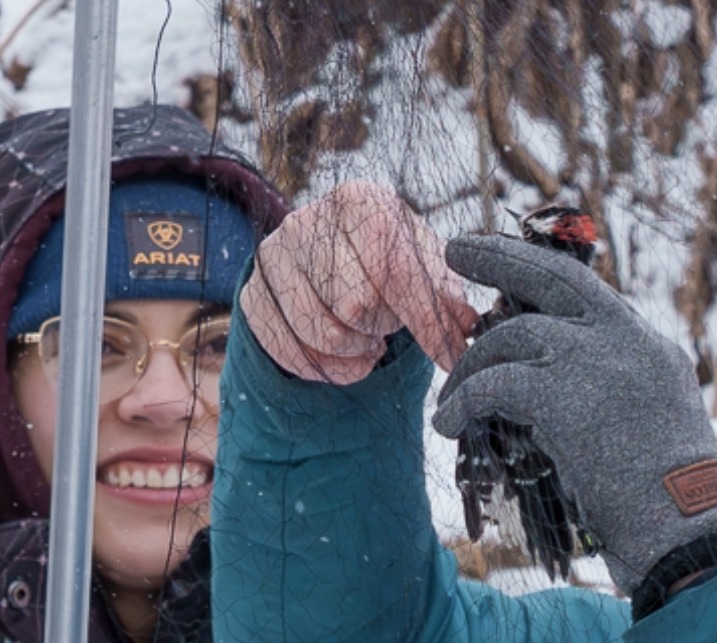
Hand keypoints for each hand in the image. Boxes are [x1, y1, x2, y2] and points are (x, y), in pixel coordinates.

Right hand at [239, 180, 478, 383]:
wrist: (325, 258)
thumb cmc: (386, 258)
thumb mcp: (422, 262)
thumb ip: (445, 291)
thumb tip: (464, 323)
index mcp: (358, 199)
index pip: (395, 270)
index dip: (428, 321)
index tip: (452, 355)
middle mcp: (307, 220)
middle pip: (359, 306)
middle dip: (385, 325)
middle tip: (387, 318)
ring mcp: (272, 258)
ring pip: (327, 335)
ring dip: (358, 349)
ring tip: (367, 334)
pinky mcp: (252, 296)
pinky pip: (297, 355)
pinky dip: (331, 368)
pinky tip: (345, 353)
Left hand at [434, 235, 716, 592]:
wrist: (687, 533)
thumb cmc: (670, 506)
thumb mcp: (655, 428)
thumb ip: (618, 394)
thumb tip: (565, 395)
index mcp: (652, 349)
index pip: (589, 296)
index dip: (541, 276)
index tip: (508, 267)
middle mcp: (627, 342)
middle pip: (554, 276)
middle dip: (500, 257)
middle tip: (457, 249)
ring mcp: (596, 363)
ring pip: (513, 335)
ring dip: (471, 366)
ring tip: (449, 399)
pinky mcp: (563, 396)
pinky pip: (493, 385)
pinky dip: (463, 402)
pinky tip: (448, 424)